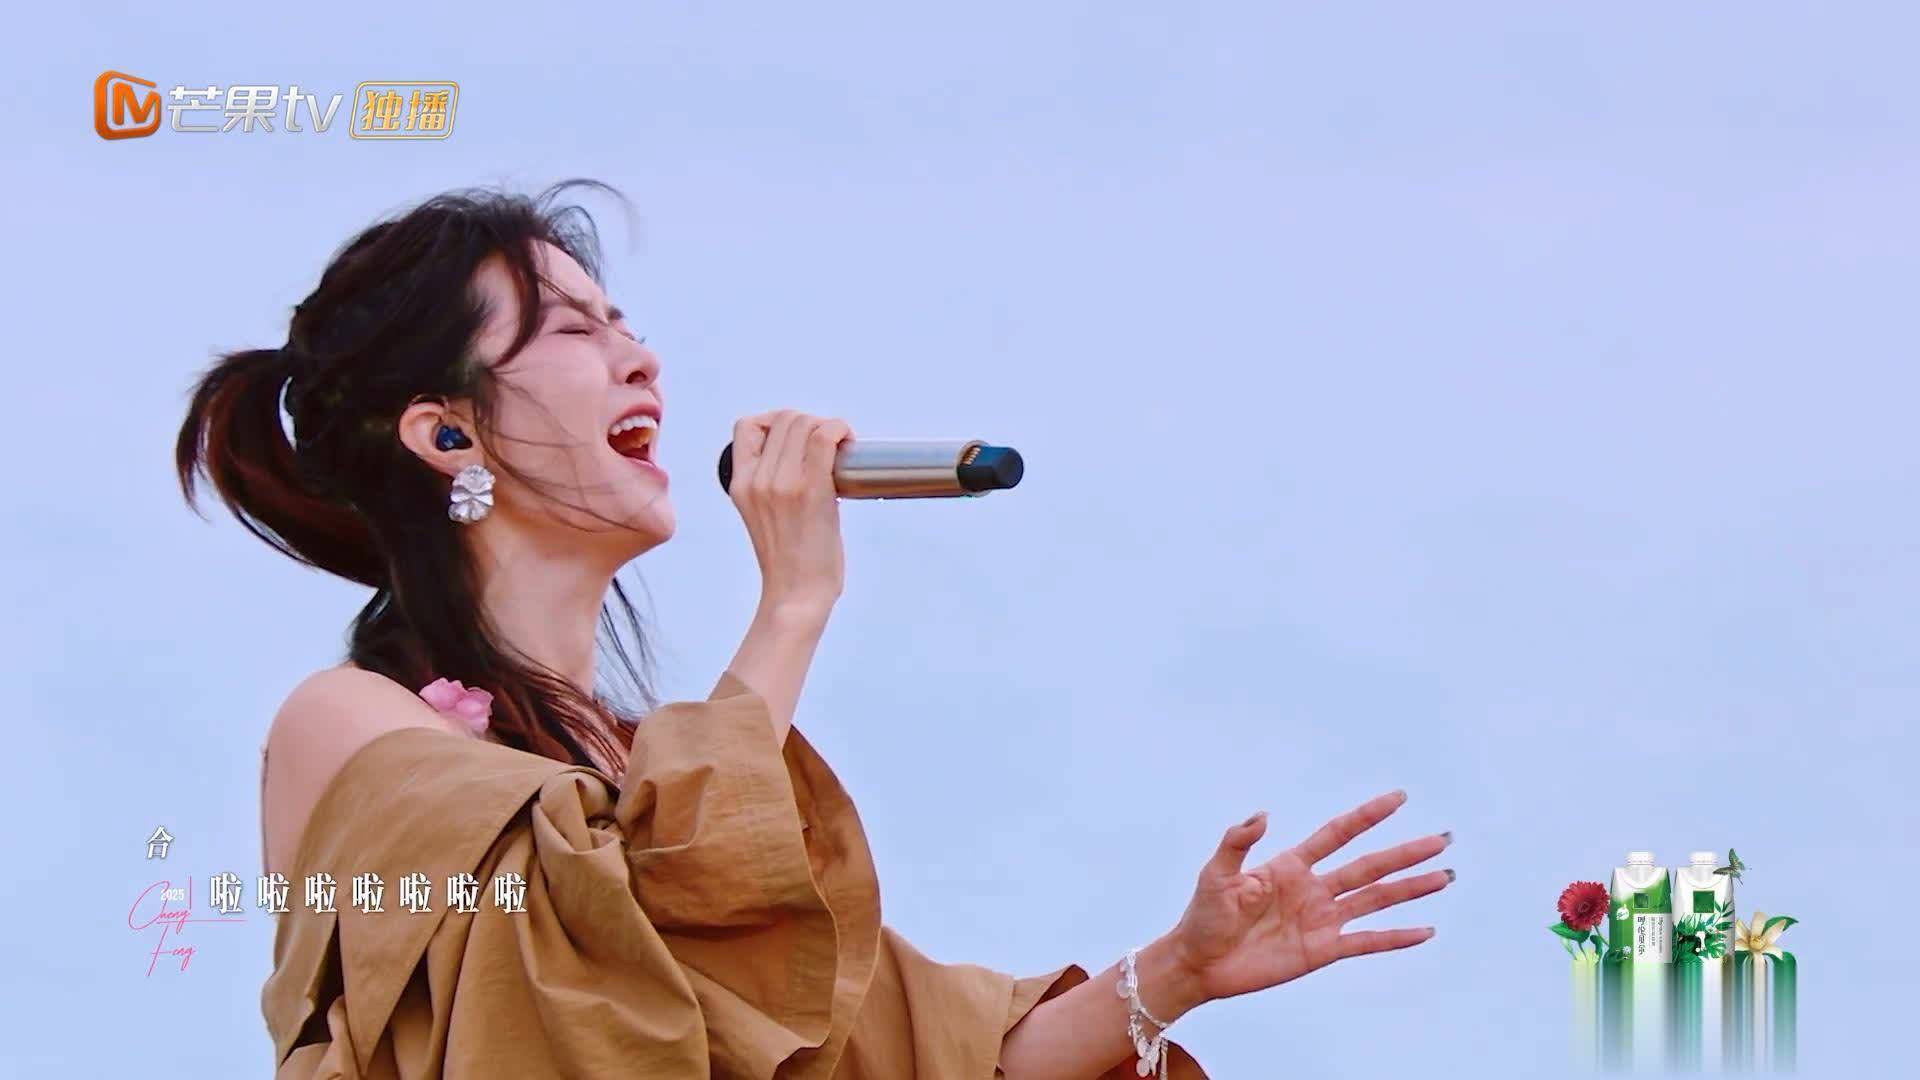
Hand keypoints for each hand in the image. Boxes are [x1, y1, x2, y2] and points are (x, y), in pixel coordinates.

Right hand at [728, 410, 853, 617]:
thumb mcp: (762, 515)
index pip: (747, 426)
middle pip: (783, 418)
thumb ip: (771, 484)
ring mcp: (783, 483)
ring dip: (828, 425)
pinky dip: (840, 430)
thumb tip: (805, 456)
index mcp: (740, 484)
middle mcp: (757, 480)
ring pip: (804, 423)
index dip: (775, 420)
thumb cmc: (790, 560)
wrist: (796, 594)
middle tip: (829, 444)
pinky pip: (824, 438)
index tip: (798, 437)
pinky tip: (848, 442)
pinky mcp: (811, 490)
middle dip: (811, 422)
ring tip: (840, 445)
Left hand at [1167, 790, 1451, 1003]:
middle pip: (1369, 866)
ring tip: (1443, 877)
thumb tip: (1262, 814)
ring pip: (1375, 900)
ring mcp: (1321, 920)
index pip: (1337, 834)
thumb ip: (1237, 843)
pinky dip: (1395, 938)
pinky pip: (1366, 942)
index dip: (1367, 816)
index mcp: (1290, 865)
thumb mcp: (1215, 874)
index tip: (1398, 798)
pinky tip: (1424, 931)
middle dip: (1405, 853)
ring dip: (1410, 889)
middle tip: (1441, 840)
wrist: (1199, 963)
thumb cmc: (1203, 916)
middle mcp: (1313, 889)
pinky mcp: (1322, 951)